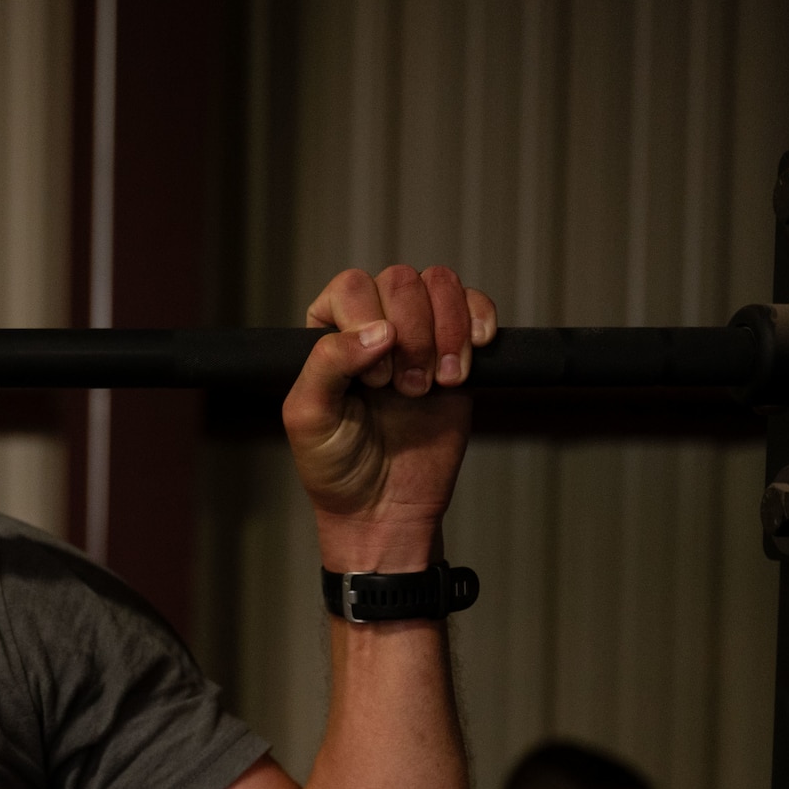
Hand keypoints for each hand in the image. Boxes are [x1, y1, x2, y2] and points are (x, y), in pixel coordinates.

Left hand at [283, 266, 496, 571]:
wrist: (385, 507)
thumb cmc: (336, 465)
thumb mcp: (309, 417)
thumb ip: (328, 364)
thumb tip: (379, 329)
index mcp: (328, 333)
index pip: (350, 287)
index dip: (367, 323)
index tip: (372, 378)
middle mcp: (372, 325)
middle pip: (401, 281)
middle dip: (411, 334)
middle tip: (403, 389)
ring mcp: (419, 336)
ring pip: (440, 285)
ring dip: (445, 332)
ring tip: (435, 383)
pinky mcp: (458, 353)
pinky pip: (476, 306)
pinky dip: (478, 323)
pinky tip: (468, 362)